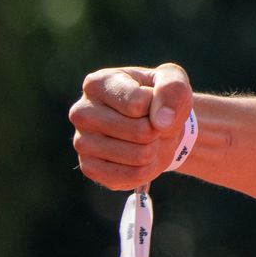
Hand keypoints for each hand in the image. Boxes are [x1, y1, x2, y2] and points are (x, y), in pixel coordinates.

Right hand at [69, 63, 192, 190]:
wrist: (155, 125)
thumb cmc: (160, 96)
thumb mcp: (173, 80)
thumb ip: (173, 90)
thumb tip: (161, 122)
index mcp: (98, 83)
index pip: (138, 104)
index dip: (158, 106)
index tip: (153, 101)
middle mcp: (81, 112)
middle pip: (140, 132)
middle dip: (158, 130)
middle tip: (153, 124)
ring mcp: (82, 142)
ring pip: (139, 155)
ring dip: (155, 149)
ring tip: (147, 138)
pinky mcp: (89, 168)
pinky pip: (132, 176)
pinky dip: (148, 168)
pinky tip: (140, 157)